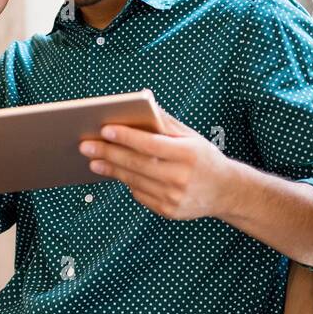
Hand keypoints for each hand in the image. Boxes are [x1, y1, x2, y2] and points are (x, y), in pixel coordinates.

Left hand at [78, 94, 237, 220]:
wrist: (226, 192)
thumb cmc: (204, 157)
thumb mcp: (191, 137)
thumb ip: (166, 122)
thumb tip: (142, 102)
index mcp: (188, 154)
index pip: (151, 144)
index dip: (126, 137)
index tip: (104, 129)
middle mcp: (181, 177)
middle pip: (137, 164)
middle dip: (109, 154)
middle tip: (86, 146)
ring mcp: (175, 197)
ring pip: (135, 181)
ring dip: (111, 170)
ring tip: (92, 160)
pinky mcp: (169, 211)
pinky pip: (140, 195)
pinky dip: (127, 183)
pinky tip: (115, 173)